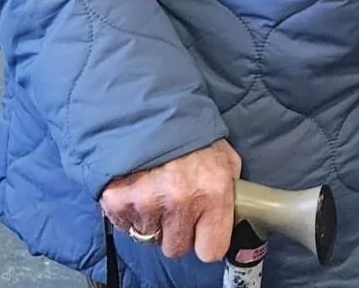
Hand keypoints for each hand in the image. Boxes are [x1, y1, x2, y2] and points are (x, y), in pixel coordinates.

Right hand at [99, 140, 240, 262]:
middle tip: (177, 203)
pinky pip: (125, 226)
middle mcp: (180, 200)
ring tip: (157, 187)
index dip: (206, 240)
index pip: (211, 250)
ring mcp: (146, 202)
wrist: (151, 107)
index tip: (203, 230)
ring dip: (153, 220)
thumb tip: (241, 226)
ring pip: (149, 238)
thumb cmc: (193, 134)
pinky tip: (139, 186)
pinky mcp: (117, 201)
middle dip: (177, 231)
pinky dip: (130, 212)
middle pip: (176, 248)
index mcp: (213, 191)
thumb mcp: (224, 157)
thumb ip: (231, 191)